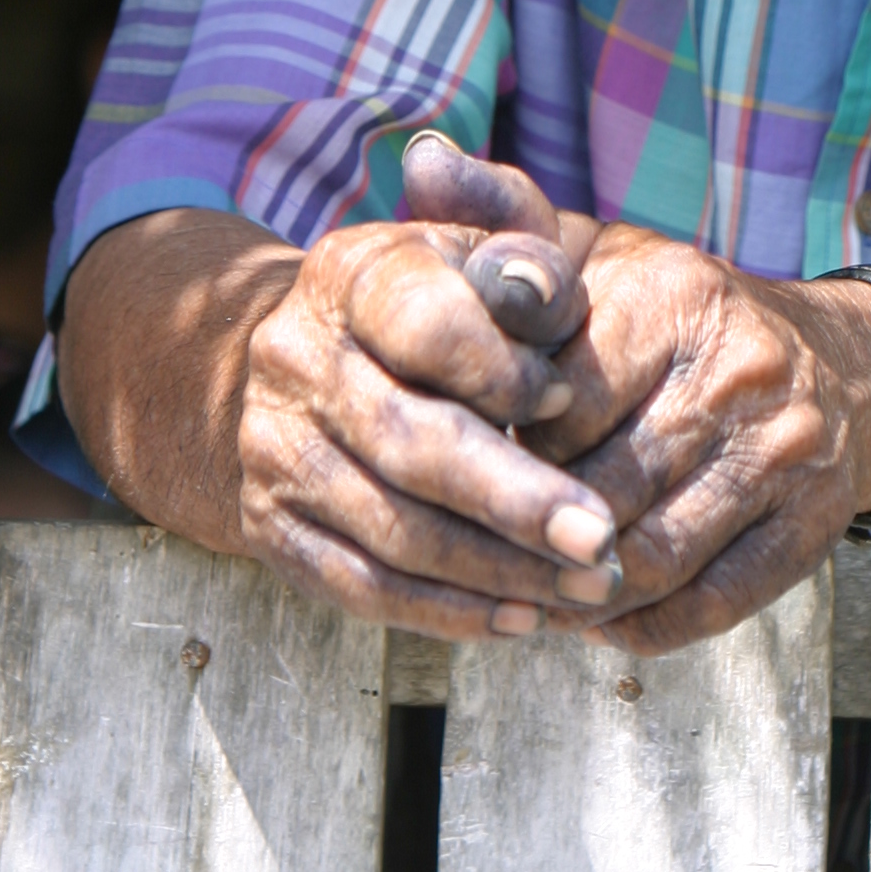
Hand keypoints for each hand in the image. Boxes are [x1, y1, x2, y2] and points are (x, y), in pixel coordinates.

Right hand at [236, 201, 626, 641]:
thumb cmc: (438, 300)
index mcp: (353, 275)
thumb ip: (529, 266)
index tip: (570, 401)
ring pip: (392, 530)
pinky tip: (519, 616)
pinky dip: (446, 612)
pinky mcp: (270, 528)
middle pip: (410, 444)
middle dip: (516, 500)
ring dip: (497, 571)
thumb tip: (548, 301)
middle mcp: (297, 360)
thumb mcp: (483, 255)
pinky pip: (363, 587)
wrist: (315, 358)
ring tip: (583, 586)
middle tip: (599, 540)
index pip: (425, 327)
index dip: (501, 371)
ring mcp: (275, 450)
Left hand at [520, 229, 870, 655]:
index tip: (481, 468)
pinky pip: (707, 606)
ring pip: (650, 560)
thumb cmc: (684, 319)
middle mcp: (739, 371)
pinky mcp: (813, 524)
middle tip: (487, 555)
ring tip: (535, 592)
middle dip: (532, 536)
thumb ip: (516, 243)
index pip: (563, 405)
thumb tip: (436, 224)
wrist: (839, 363)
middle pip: (603, 492)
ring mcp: (783, 452)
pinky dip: (641, 627)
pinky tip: (602, 614)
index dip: (505, 451)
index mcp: (677, 294)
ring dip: (579, 595)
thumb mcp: (603, 257)